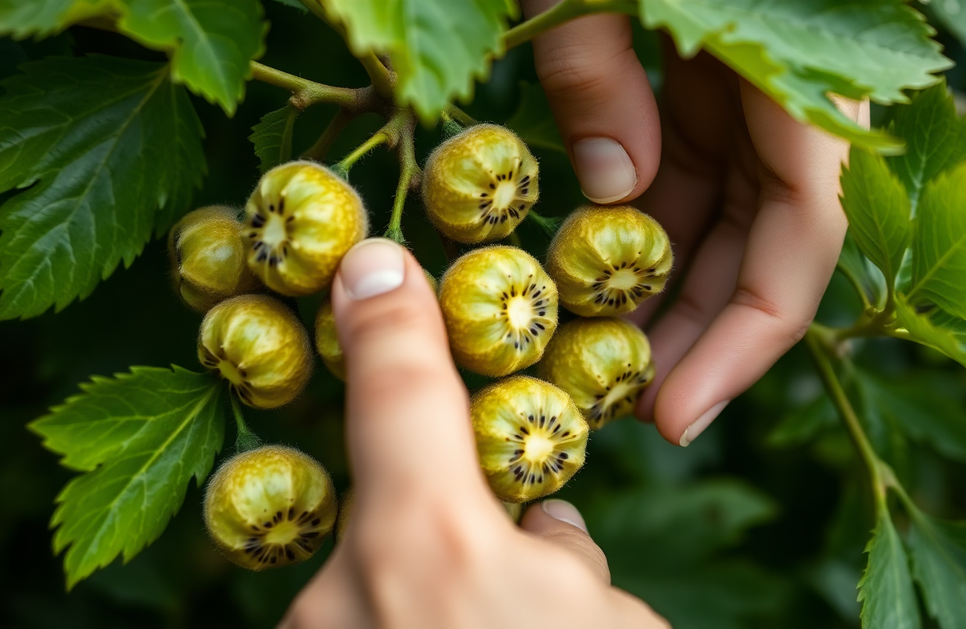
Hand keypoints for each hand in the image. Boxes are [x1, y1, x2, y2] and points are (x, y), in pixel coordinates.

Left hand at [280, 239, 668, 628]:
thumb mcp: (620, 623)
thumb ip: (569, 553)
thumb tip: (541, 527)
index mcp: (433, 546)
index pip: (401, 389)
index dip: (390, 316)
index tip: (374, 263)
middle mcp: (345, 592)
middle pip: (410, 506)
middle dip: (461, 519)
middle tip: (522, 586)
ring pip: (398, 575)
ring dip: (445, 585)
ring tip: (506, 622)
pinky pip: (376, 622)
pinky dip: (419, 624)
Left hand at [525, 0, 866, 445]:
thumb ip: (601, 69)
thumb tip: (615, 190)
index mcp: (791, 68)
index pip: (802, 236)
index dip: (745, 339)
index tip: (675, 415)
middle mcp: (781, 91)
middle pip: (761, 246)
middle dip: (697, 334)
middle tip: (622, 409)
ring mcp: (738, 90)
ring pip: (721, 220)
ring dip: (665, 294)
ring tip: (598, 364)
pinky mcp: (696, 82)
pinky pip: (682, 177)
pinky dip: (641, 232)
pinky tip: (589, 278)